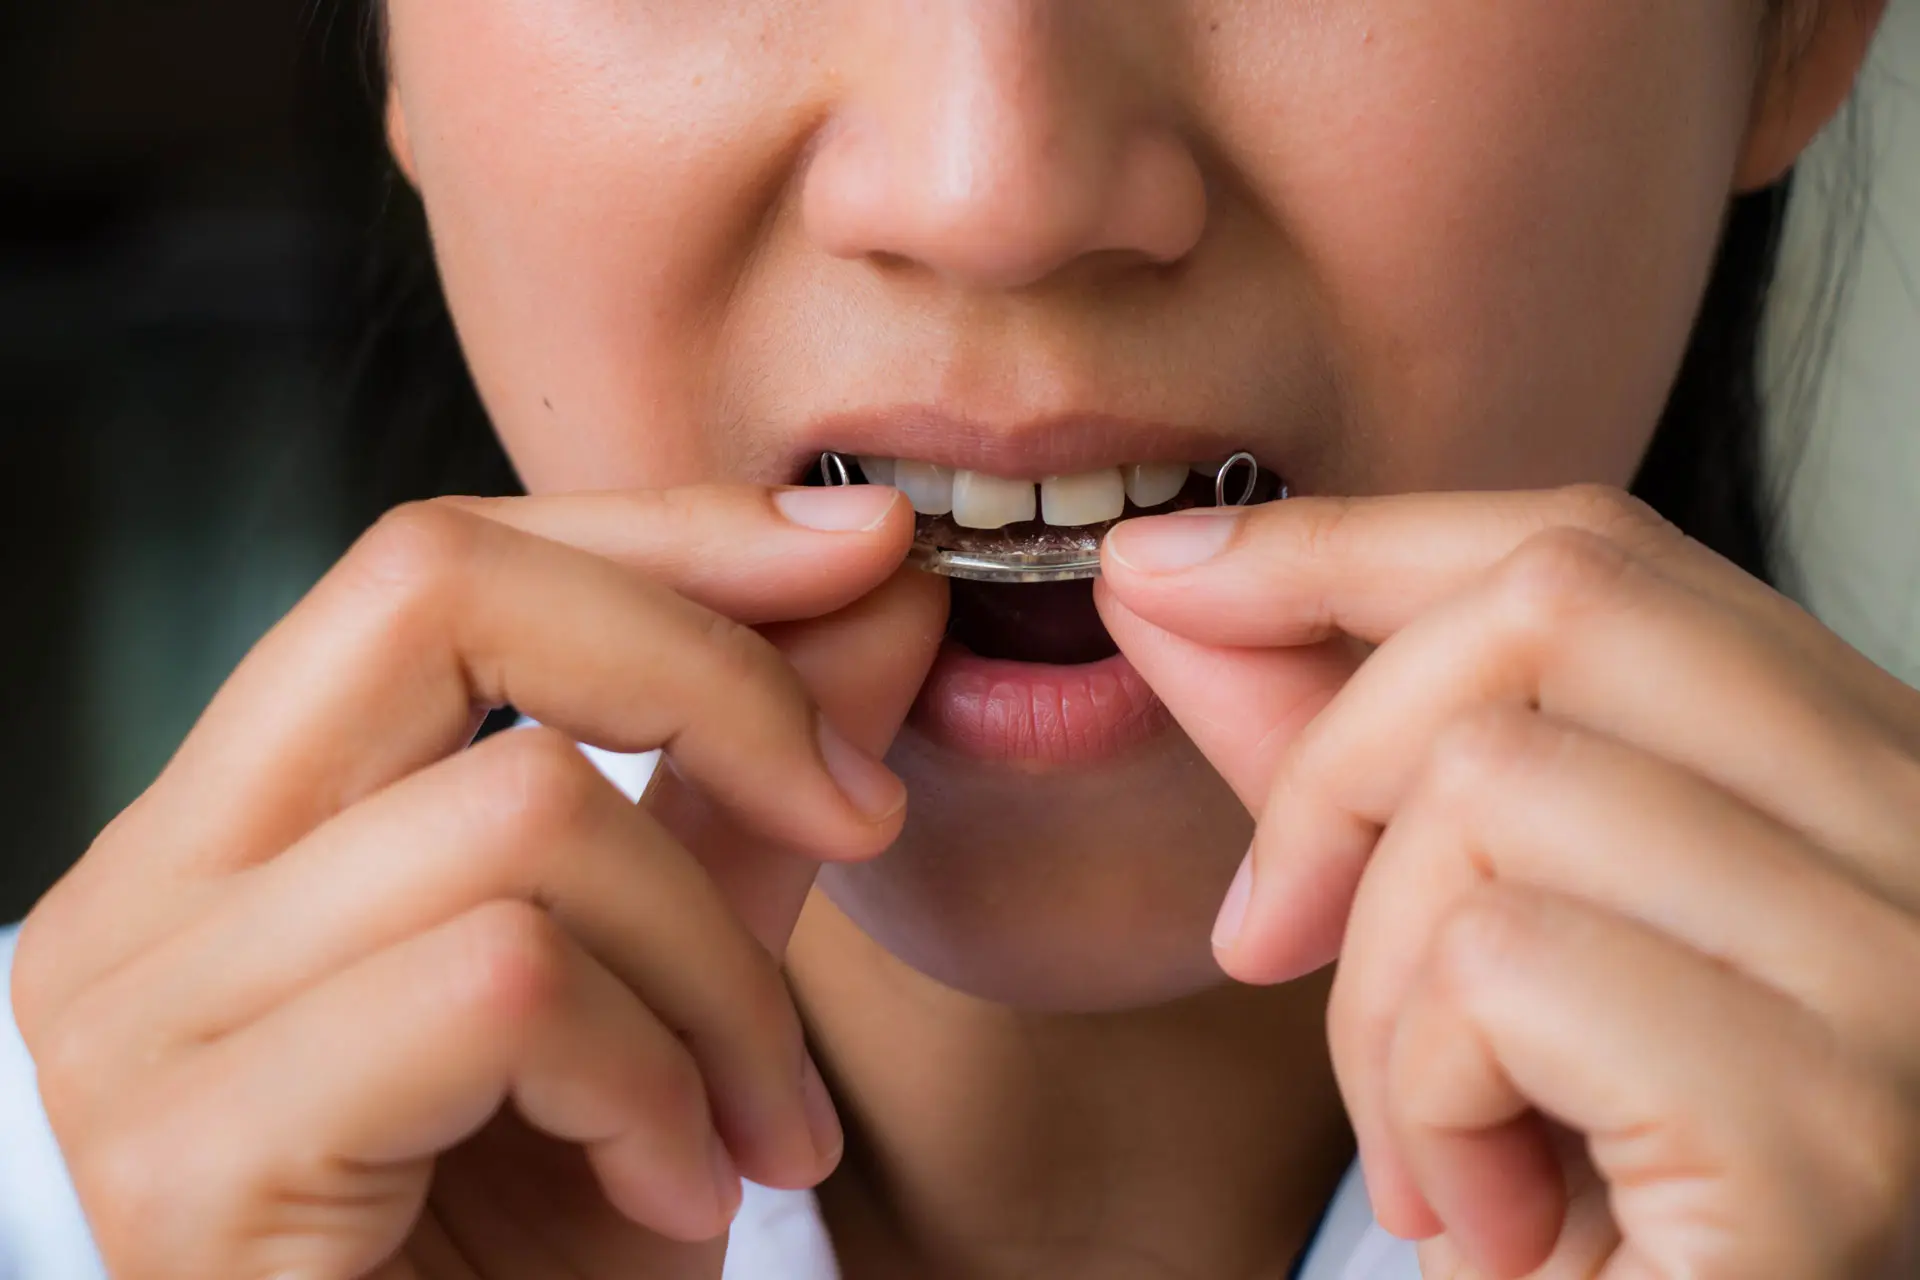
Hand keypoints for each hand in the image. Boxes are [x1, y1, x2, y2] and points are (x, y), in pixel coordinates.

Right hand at [11, 483, 946, 1279]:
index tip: (860, 546)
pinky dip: (652, 1080)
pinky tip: (674, 1187)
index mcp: (241, 831)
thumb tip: (871, 594)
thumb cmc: (522, 1256)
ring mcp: (150, 1023)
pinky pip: (504, 986)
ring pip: (521, 813)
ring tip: (756, 1120)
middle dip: (707, 667)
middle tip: (857, 808)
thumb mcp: (663, 992)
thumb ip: (744, 794)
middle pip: (432, 590)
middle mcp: (152, 893)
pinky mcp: (201, 1158)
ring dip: (716, 975)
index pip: (434, 567)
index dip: (663, 530)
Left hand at [1100, 485, 1919, 1278]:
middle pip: (1553, 606)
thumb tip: (1164, 575)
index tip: (1166, 569)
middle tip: (1272, 937)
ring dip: (1376, 994)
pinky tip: (1494, 1211)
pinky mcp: (1828, 1129)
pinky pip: (1500, 971)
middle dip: (1335, 763)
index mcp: (1846, 768)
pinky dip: (1422, 1098)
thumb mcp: (1437, 927)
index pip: (1594, 547)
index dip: (1350, 544)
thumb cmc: (1570, 1191)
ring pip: (1497, 787)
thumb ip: (1323, 744)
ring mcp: (1903, 977)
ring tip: (1440, 1137)